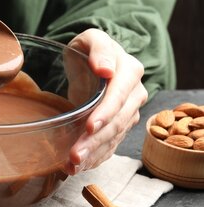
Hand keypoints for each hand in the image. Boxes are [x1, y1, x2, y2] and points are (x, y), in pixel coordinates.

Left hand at [66, 29, 147, 174]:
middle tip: (74, 155)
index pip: (119, 97)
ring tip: (72, 166)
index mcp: (129, 72)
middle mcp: (134, 94)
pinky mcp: (119, 126)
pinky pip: (110, 146)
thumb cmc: (88, 48)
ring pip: (113, 138)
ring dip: (93, 154)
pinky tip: (79, 167)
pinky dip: (95, 158)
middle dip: (95, 141)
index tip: (88, 127)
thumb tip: (106, 70)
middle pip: (116, 123)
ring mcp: (128, 112)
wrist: (92, 61)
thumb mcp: (90, 39)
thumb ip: (99, 49)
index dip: (105, 114)